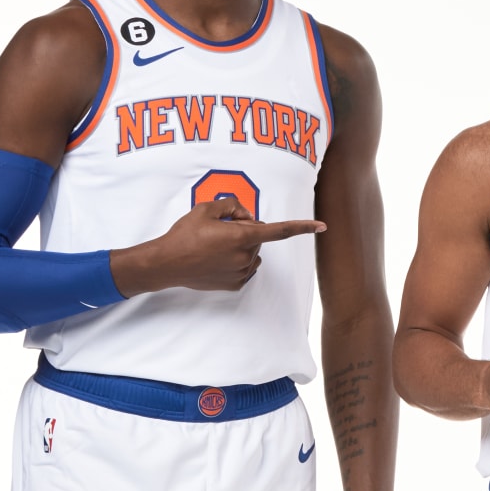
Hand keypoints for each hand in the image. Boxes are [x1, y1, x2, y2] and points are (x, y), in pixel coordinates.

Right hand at [111, 194, 325, 295]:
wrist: (167, 264)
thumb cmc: (184, 234)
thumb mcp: (206, 209)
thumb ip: (232, 206)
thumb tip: (245, 215)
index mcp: (242, 236)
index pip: (279, 230)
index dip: (302, 227)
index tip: (322, 226)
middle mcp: (246, 256)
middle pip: (258, 237)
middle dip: (245, 229)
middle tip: (219, 228)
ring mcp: (242, 272)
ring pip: (252, 253)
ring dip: (241, 246)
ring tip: (214, 245)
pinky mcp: (235, 284)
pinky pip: (245, 268)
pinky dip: (235, 261)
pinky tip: (215, 259)